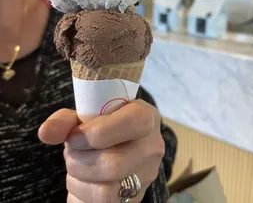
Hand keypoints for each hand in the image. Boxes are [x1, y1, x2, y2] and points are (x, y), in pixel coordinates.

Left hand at [39, 100, 164, 202]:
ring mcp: (146, 176)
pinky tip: (83, 180)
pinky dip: (81, 194)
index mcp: (146, 117)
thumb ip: (68, 119)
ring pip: (106, 192)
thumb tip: (45, 132)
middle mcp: (152, 148)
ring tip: (77, 165)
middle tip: (72, 151)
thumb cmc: (104, 122)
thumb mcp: (90, 113)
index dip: (97, 132)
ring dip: (78, 179)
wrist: (122, 140)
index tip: (75, 136)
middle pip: (114, 165)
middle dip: (79, 160)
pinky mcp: (135, 198)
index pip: (132, 123)